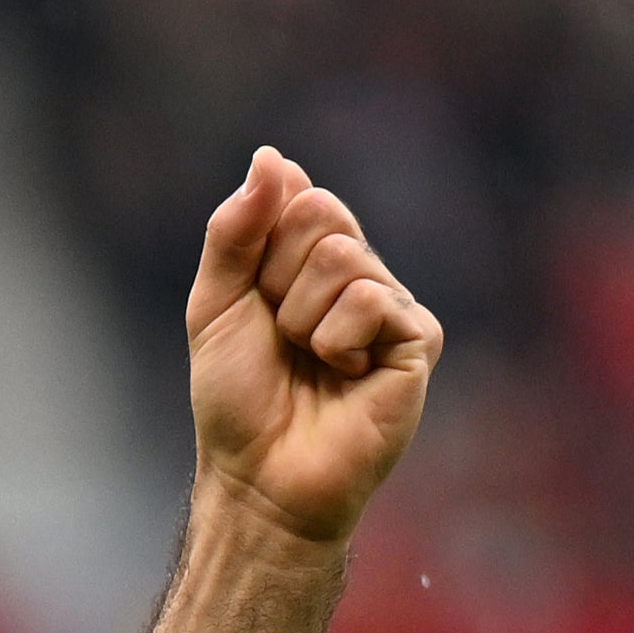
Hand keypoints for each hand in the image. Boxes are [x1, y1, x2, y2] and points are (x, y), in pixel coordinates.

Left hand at [185, 147, 440, 546]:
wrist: (260, 476)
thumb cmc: (238, 399)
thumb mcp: (215, 304)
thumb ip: (234, 230)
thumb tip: (270, 156)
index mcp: (313, 261)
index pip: (296, 199)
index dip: (259, 251)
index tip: (255, 303)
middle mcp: (358, 275)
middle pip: (320, 216)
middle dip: (279, 281)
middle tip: (283, 338)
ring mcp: (392, 305)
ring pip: (343, 258)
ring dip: (303, 319)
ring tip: (312, 364)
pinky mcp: (418, 340)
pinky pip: (371, 300)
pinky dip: (337, 341)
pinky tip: (345, 378)